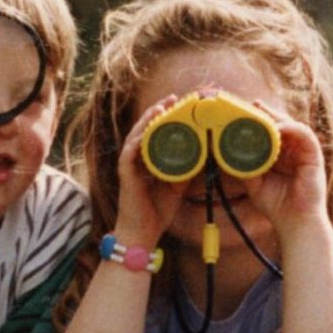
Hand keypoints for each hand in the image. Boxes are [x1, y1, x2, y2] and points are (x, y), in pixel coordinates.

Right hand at [111, 94, 190, 251]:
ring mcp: (129, 165)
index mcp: (148, 159)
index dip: (167, 115)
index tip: (182, 103)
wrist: (142, 234)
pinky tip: (147, 128)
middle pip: (146, 127)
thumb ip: (186, 170)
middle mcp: (137, 158)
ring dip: (148, 118)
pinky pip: (130, 151)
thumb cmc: (157, 212)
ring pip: (136, 134)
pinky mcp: (125, 173)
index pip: (156, 131)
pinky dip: (138, 138)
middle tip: (175, 98)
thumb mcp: (178, 187)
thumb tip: (206, 155)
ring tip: (162, 106)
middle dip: (159, 110)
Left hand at [244, 117, 329, 238]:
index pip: (271, 133)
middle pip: (282, 125)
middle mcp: (293, 152)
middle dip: (268, 113)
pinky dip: (292, 128)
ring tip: (263, 115)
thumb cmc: (276, 206)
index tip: (245, 112)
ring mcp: (304, 153)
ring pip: (293, 126)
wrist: (294, 222)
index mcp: (281, 156)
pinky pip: (305, 135)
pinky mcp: (314, 156)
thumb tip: (228, 153)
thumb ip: (245, 168)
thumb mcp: (254, 184)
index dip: (260, 121)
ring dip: (278, 119)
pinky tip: (279, 128)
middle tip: (254, 105)